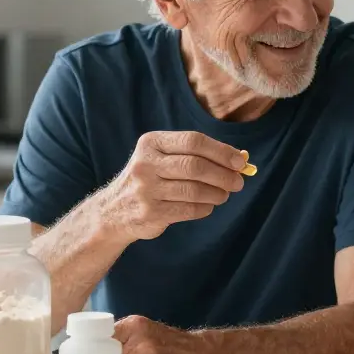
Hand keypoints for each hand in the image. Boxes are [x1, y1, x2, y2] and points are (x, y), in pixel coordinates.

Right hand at [97, 131, 247, 241]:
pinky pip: (189, 209)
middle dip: (223, 175)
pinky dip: (205, 208)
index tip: (240, 161)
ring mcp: (146, 189)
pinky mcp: (150, 213)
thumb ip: (197, 155)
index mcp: (151, 143)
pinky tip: (208, 205)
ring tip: (224, 195)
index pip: (193, 141)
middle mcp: (145, 164)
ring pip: (194, 190)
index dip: (221, 151)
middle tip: (238, 182)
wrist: (113, 211)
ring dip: (217, 193)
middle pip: (195, 166)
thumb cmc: (150, 179)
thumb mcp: (163, 158)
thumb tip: (240, 159)